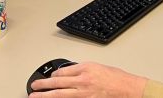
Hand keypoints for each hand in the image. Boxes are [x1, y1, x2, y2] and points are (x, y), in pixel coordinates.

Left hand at [29, 62, 146, 97]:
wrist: (128, 89)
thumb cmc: (118, 78)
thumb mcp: (100, 67)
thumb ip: (85, 70)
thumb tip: (73, 73)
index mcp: (86, 68)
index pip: (64, 70)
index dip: (54, 74)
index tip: (51, 75)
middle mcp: (82, 80)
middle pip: (57, 82)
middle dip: (43, 84)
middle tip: (34, 85)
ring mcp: (83, 94)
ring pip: (59, 94)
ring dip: (45, 95)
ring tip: (35, 96)